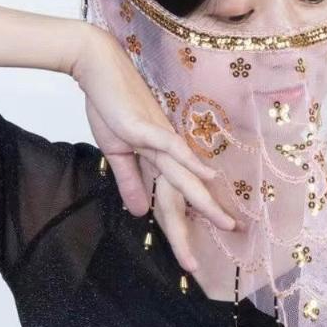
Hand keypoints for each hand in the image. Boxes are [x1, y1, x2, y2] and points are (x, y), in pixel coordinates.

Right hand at [71, 24, 236, 271]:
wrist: (98, 68)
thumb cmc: (109, 106)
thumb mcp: (116, 152)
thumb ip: (129, 181)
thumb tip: (140, 213)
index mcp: (158, 157)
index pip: (171, 199)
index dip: (181, 229)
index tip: (191, 258)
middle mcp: (166, 150)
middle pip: (184, 193)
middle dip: (203, 220)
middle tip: (228, 241)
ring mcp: (158, 137)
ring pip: (184, 175)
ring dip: (204, 200)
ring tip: (225, 223)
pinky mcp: (145, 126)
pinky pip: (170, 145)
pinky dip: (189, 160)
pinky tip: (207, 174)